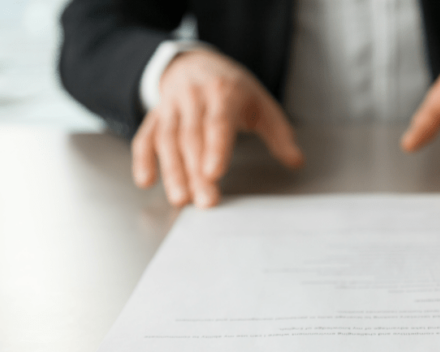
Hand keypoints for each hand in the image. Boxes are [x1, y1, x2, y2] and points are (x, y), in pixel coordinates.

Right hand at [132, 49, 303, 207]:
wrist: (196, 63)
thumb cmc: (232, 88)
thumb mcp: (260, 103)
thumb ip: (279, 134)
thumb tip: (296, 161)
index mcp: (223, 92)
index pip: (218, 123)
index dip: (215, 149)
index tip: (214, 174)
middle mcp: (193, 97)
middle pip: (192, 137)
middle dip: (196, 172)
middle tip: (205, 200)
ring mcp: (171, 107)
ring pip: (167, 140)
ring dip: (172, 171)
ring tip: (180, 198)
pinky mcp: (156, 116)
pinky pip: (146, 137)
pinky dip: (143, 159)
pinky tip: (146, 181)